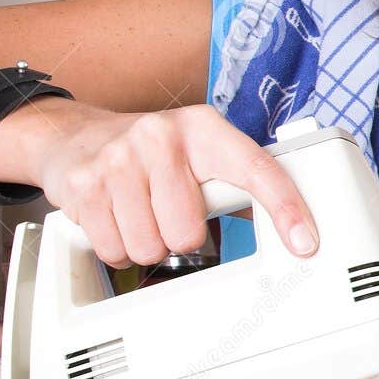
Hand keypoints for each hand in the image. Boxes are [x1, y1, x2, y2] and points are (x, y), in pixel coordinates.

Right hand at [0, 100, 316, 267]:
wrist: (73, 135)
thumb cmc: (151, 152)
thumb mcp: (199, 151)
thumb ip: (238, 180)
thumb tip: (289, 225)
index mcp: (204, 128)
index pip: (255, 169)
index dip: (285, 207)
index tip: (305, 242)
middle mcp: (162, 137)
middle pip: (189, 232)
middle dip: (181, 236)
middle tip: (169, 213)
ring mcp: (119, 159)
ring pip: (151, 247)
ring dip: (148, 244)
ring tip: (141, 213)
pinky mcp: (84, 185)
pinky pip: (114, 250)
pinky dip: (117, 248)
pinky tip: (116, 218)